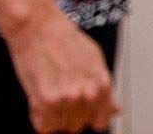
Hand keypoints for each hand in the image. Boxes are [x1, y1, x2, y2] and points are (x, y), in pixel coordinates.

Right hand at [2, 9, 118, 133]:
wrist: (38, 27)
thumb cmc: (64, 39)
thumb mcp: (94, 60)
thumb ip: (104, 90)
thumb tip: (114, 110)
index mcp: (103, 84)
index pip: (100, 122)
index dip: (88, 118)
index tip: (80, 114)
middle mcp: (88, 94)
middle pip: (79, 125)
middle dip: (69, 114)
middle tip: (60, 93)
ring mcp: (68, 99)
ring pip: (61, 127)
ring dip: (54, 116)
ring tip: (50, 92)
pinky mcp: (47, 101)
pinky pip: (44, 127)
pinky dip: (39, 118)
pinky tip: (40, 99)